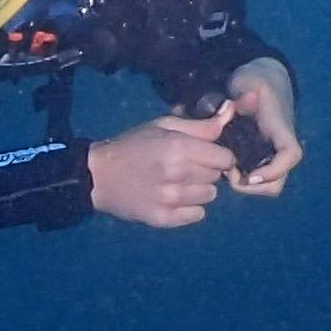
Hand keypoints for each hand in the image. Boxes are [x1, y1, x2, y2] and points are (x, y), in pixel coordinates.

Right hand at [87, 103, 242, 228]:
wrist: (98, 176)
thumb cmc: (133, 145)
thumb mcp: (163, 126)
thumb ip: (201, 125)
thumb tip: (231, 111)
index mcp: (179, 147)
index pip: (225, 158)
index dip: (217, 155)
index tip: (204, 155)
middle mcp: (178, 174)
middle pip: (217, 177)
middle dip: (205, 170)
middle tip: (183, 167)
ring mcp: (171, 199)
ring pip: (209, 196)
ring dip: (198, 190)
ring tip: (177, 183)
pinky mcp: (164, 218)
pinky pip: (197, 214)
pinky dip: (189, 208)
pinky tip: (173, 199)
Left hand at [221, 58, 304, 196]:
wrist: (260, 81)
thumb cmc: (255, 80)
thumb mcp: (248, 80)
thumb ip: (243, 92)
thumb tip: (234, 105)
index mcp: (279, 129)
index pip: (290, 155)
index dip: (273, 170)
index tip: (250, 175)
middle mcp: (279, 147)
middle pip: (278, 181)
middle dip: (253, 186)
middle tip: (228, 173)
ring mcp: (270, 154)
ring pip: (266, 185)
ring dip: (245, 185)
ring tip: (225, 171)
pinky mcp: (259, 158)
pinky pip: (256, 178)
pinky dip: (241, 180)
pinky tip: (224, 167)